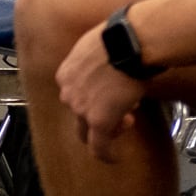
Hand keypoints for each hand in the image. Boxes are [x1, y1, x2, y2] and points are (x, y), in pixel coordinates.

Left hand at [52, 22, 151, 159]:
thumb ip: (94, 63)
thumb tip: (108, 67)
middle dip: (99, 114)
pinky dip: (106, 154)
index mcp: (66, 73)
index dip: (93, 99)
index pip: (74, 95)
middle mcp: (68, 93)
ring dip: (109, 127)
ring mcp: (81, 108)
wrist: (129, 42)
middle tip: (122, 110)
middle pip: (79, 114)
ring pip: (89, 130)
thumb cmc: (120, 38)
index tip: (110, 96)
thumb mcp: (96, 47)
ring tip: (129, 119)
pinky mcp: (99, 121)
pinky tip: (115, 158)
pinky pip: (99, 147)